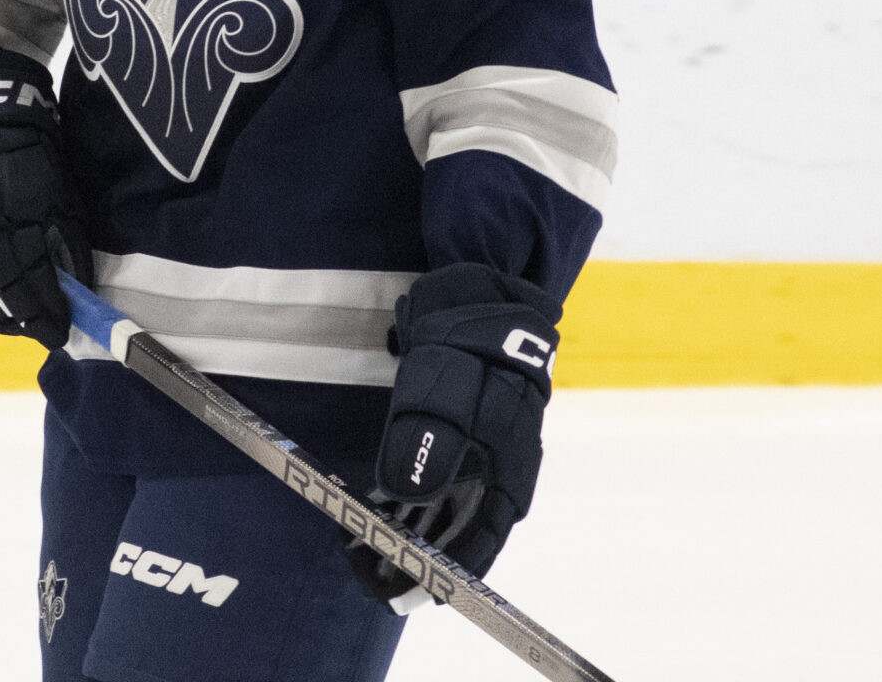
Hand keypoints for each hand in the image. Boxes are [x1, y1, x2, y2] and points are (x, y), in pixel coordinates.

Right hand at [0, 51, 88, 348]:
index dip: (46, 309)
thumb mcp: (50, 183)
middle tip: (42, 333)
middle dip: (24, 321)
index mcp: (1, 208)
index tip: (61, 330)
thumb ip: (61, 237)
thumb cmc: (17, 148)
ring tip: (16, 327)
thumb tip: (74, 288)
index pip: (26, 276)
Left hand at [349, 263, 561, 603]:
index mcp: (510, 460)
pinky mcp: (468, 432)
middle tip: (378, 576)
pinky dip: (415, 500)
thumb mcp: (441, 385)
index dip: (449, 568)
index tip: (411, 592)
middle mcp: (504, 463)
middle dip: (426, 557)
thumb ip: (427, 438)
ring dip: (415, 531)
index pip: (484, 534)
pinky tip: (383, 505)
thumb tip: (405, 495)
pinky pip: (443, 480)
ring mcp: (488, 448)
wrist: (476, 289)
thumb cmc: (464, 338)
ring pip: (452, 507)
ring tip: (371, 549)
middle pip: (466, 528)